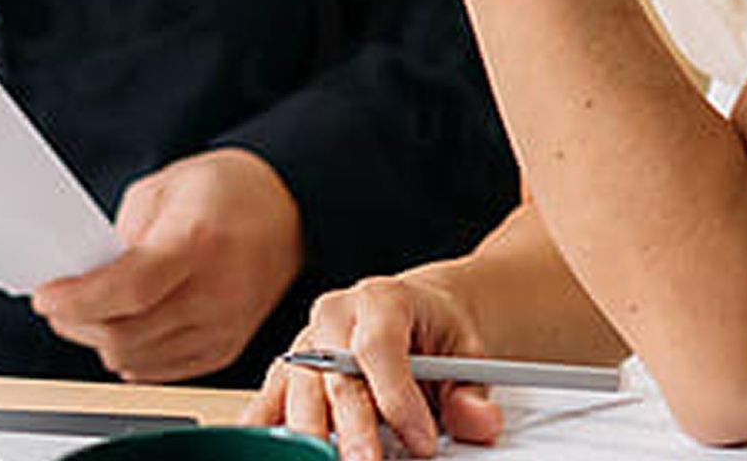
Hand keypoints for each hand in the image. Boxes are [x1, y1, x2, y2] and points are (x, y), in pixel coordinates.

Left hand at [30, 149, 302, 381]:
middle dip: (78, 323)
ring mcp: (224, 327)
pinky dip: (131, 355)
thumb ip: (123, 233)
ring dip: (100, 340)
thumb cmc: (226, 190)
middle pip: (128, 333)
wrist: (287, 210)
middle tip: (56, 304)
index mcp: (199, 242)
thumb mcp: (164, 186)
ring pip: (138, 360)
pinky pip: (161, 371)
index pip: (129, 289)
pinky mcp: (226, 348)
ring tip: (85, 313)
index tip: (45, 296)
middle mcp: (217, 292)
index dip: (79, 300)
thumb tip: (86, 274)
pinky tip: (122, 327)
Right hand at [247, 274, 503, 460]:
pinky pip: (269, 398)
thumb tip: (478, 422)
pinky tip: (274, 451)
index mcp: (381, 300)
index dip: (397, 398)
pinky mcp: (288, 369)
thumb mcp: (466, 352)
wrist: (413, 311)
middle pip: (334, 376)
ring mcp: (306, 341)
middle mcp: (335, 315)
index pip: (379, 347)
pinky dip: (268, 428)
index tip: (422, 443)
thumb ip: (471, 392)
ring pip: (298, 391)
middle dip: (352, 430)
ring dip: (311, 436)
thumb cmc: (434, 332)